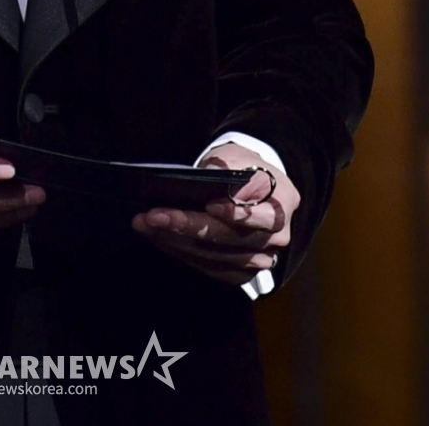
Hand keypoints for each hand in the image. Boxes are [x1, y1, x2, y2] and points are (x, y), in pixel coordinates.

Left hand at [130, 141, 299, 285]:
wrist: (253, 186)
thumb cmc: (243, 168)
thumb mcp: (236, 156)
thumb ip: (224, 168)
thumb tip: (202, 179)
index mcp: (282, 203)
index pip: (265, 216)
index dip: (238, 214)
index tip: (210, 205)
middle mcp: (276, 237)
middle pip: (231, 239)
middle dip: (188, 225)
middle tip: (153, 215)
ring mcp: (259, 258)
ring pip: (215, 256)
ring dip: (176, 241)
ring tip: (146, 224)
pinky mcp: (240, 271)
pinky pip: (209, 268)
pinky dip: (181, 253)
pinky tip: (158, 238)